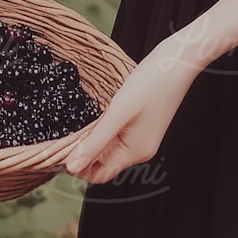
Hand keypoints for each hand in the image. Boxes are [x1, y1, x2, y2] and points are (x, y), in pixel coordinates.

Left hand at [62, 38, 200, 184]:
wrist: (177, 62)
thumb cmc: (152, 84)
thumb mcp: (117, 114)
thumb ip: (95, 142)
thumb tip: (72, 166)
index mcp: (135, 152)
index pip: (99, 175)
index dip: (77, 167)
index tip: (60, 151)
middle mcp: (140, 150)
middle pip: (103, 164)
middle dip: (83, 154)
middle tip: (66, 136)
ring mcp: (142, 139)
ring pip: (109, 150)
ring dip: (93, 142)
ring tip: (80, 125)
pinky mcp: (142, 127)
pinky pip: (117, 138)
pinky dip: (103, 132)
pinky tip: (98, 118)